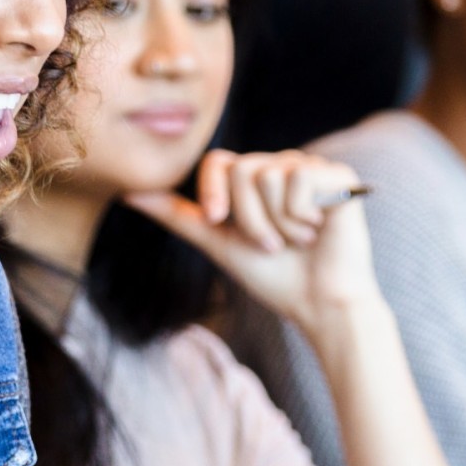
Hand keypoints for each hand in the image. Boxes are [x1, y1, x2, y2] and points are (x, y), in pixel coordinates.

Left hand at [124, 148, 384, 334]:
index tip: (220, 224)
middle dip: (249, 219)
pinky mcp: (338, 175)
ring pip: (267, 176)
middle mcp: (281, 166)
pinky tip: (317, 229)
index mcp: (254, 178)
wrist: (318, 303)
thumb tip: (128, 194)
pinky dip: (301, 216)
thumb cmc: (272, 276)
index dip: (214, 193)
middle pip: (242, 170)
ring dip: (276, 223)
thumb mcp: (217, 242)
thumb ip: (178, 215)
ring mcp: (310, 168)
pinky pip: (298, 179)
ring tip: (297, 240)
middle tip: (273, 244)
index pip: (218, 161)